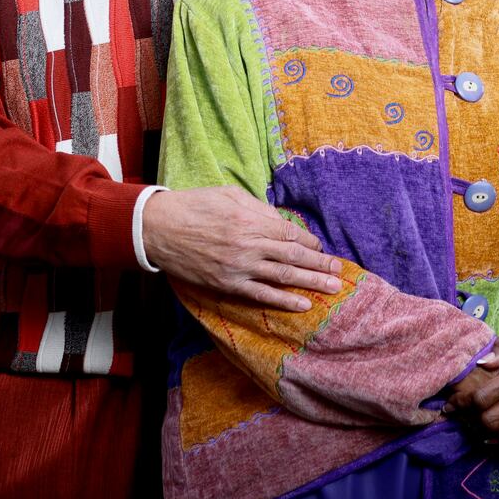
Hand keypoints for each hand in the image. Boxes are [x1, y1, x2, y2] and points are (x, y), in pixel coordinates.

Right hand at [143, 187, 342, 311]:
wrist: (159, 228)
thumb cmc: (194, 205)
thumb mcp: (229, 194)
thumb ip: (259, 208)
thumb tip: (281, 221)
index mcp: (251, 219)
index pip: (291, 234)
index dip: (310, 242)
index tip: (320, 248)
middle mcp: (250, 244)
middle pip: (294, 257)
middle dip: (320, 264)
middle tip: (339, 270)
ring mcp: (240, 267)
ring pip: (284, 277)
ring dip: (311, 283)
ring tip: (332, 288)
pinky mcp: (228, 284)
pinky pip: (262, 295)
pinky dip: (284, 301)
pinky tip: (303, 304)